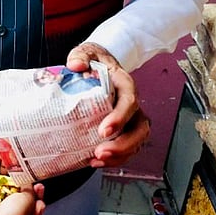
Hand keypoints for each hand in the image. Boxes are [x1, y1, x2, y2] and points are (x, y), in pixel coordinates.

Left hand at [65, 42, 150, 166]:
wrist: (99, 64)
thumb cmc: (95, 61)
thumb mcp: (87, 52)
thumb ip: (81, 56)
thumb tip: (75, 65)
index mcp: (125, 85)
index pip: (129, 102)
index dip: (120, 118)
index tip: (104, 130)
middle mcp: (131, 104)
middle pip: (139, 128)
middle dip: (123, 145)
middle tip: (101, 152)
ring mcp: (129, 119)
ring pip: (136, 142)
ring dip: (119, 155)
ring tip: (98, 160)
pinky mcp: (122, 129)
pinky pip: (126, 148)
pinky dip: (114, 159)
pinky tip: (96, 162)